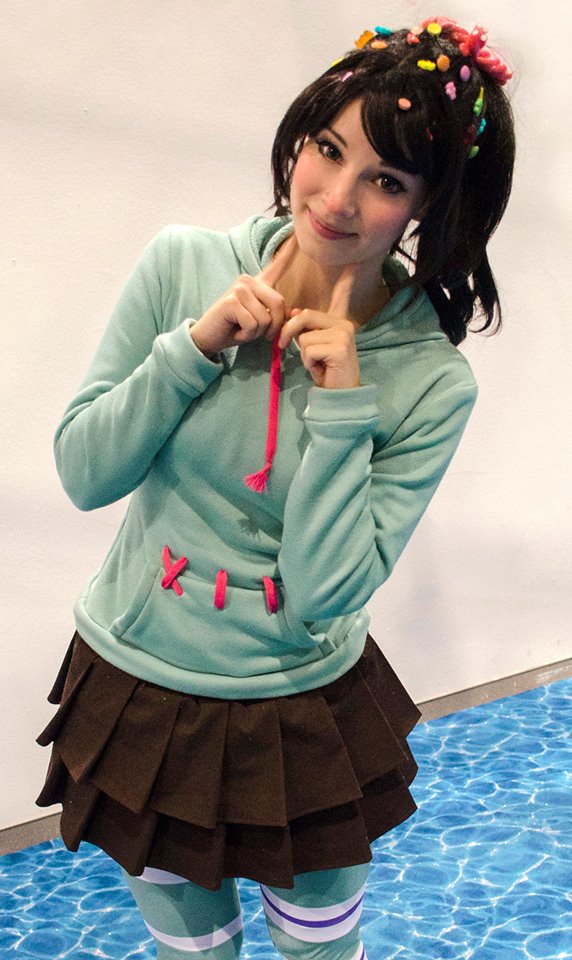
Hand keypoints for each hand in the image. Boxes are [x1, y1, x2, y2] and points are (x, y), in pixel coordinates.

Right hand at [190, 235, 296, 356]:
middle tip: (257, 333)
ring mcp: (239, 288)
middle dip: (273, 327)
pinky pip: (253, 324)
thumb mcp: (261, 321)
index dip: (290, 249)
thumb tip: (295, 313)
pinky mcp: (232, 300)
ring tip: (242, 328)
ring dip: (256, 333)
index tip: (298, 231)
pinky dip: (246, 335)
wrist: (209, 337)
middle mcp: (249, 280)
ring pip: (266, 318)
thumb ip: (277, 315)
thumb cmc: (237, 328)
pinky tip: (235, 330)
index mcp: (259, 283)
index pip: (278, 264)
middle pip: (279, 304)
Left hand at [278, 264, 360, 388]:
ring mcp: (344, 336)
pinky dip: (308, 362)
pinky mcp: (340, 348)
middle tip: (281, 345)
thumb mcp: (313, 347)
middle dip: (289, 331)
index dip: (345, 283)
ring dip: (303, 354)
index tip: (351, 267)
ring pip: (305, 337)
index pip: (340, 297)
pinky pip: (309, 350)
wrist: (340, 396)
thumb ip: (306, 329)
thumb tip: (294, 313)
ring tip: (315, 363)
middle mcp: (344, 325)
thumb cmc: (326, 371)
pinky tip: (321, 369)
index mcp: (339, 322)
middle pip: (305, 316)